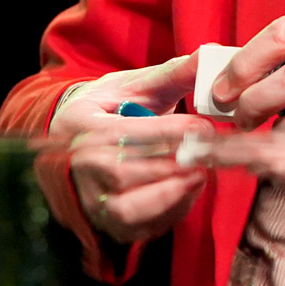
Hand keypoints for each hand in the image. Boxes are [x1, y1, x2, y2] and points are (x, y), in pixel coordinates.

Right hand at [49, 54, 214, 244]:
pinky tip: (188, 191)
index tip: (204, 127)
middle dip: (172, 166)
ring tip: (200, 175)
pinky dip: (168, 214)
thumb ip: (173, 74)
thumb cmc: (110, 106)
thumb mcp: (135, 83)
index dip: (168, 131)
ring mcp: (88, 198)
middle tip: (208, 155)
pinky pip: (137, 229)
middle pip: (124, 174)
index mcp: (80, 123)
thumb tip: (208, 57)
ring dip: (170, 195)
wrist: (76, 137)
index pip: (125, 131)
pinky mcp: (104, 221)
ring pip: (126, 210)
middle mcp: (76, 165)